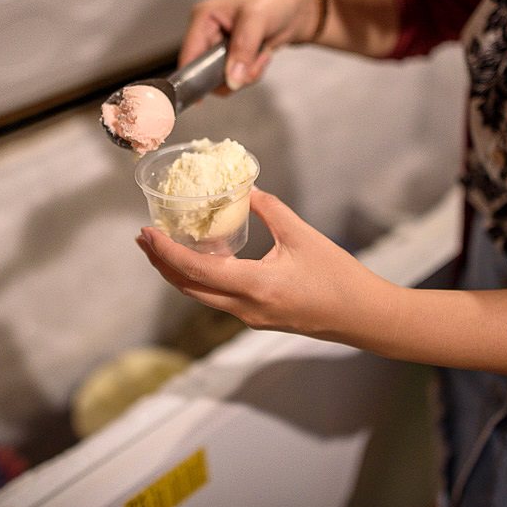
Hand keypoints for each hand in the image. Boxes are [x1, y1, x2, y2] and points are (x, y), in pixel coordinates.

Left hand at [136, 188, 400, 343]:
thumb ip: (270, 209)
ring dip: (178, 273)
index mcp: (256, 286)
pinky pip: (218, 298)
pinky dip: (201, 279)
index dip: (166, 252)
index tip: (146, 233)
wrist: (363, 316)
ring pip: (201, 296)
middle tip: (143, 238)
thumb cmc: (339, 277)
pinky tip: (199, 260)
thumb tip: (246, 187)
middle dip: (160, 263)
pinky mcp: (258, 319)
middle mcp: (246, 308)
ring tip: (161, 248)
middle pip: (188, 288)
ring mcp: (250, 317)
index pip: (196, 270)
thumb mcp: (302, 235)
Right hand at [178, 0, 322, 92]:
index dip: (192, 78)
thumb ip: (242, 49)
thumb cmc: (276, 1)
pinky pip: (238, 79)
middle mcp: (208, 34)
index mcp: (204, 18)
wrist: (301, 8)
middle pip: (206, 73)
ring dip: (247, 74)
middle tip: (253, 62)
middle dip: (233, 73)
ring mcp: (221, 48)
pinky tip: (263, 55)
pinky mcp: (235, 59)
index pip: (188, 55)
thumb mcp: (257, 19)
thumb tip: (231, 80)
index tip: (200, 99)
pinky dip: (253, 73)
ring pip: (224, 80)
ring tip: (262, 53)